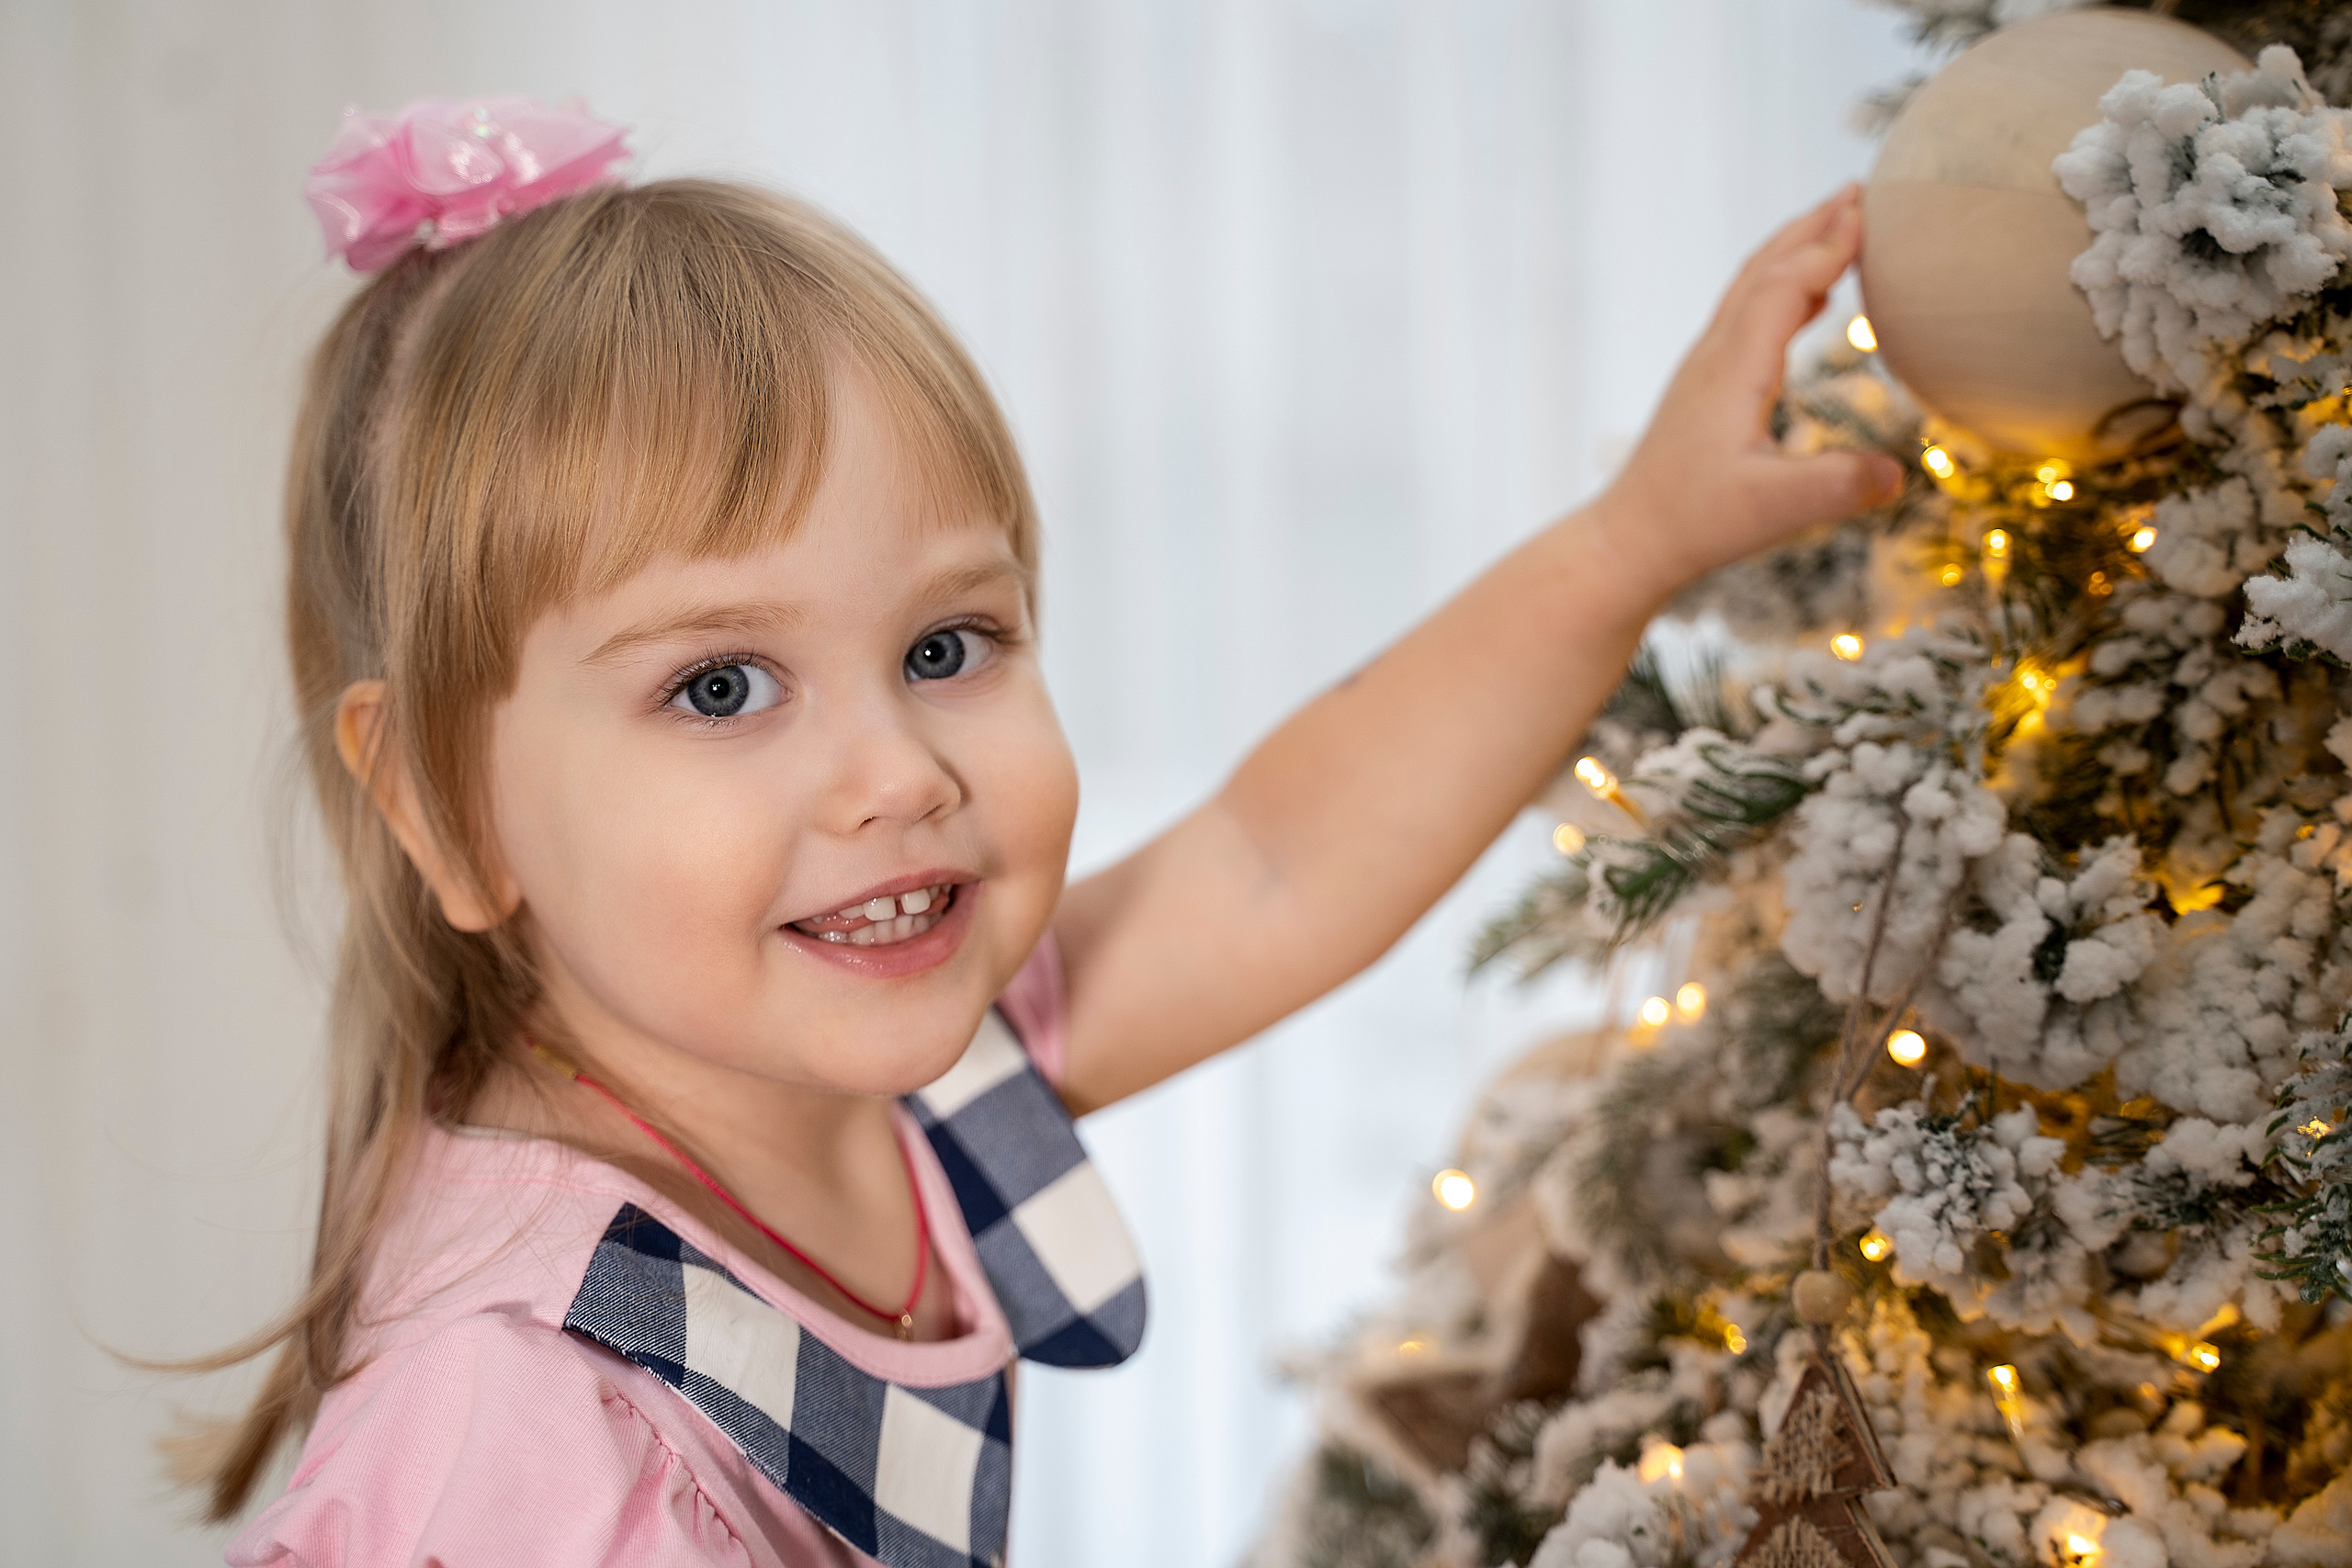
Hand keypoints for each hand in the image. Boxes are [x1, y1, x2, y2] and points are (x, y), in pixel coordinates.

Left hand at [1595, 185, 1904, 599]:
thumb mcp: (1775, 510)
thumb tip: (1898, 472)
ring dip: (1795, 251)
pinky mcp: (1704, 387)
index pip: (1783, 286)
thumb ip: (1838, 487)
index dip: (1826, 248)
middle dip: (1812, 227)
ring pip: (1751, 289)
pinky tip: (1812, 301)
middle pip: (1764, 269)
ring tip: (1841, 226)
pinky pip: (1746, 318)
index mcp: (1734, 369)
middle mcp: (1715, 356)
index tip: (1869, 212)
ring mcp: (1705, 368)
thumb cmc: (1695, 522)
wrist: (1630, 538)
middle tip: (1860, 191)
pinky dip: (1784, 290)